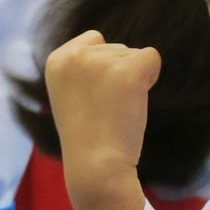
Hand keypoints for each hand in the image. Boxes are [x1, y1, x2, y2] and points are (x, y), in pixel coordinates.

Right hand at [44, 31, 157, 209]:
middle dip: (118, 75)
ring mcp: (101, 61)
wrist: (96, 168)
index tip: (94, 99)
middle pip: (116, 48)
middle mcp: (75, 56)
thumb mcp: (72, 96)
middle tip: (106, 111)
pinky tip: (134, 103)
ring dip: (133, 82)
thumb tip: (117, 51)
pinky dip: (151, 78)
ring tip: (116, 112)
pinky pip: (152, 58)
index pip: (93, 40)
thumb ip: (85, 70)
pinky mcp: (128, 71)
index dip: (103, 69)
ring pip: (133, 55)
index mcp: (56, 60)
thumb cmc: (88, 139)